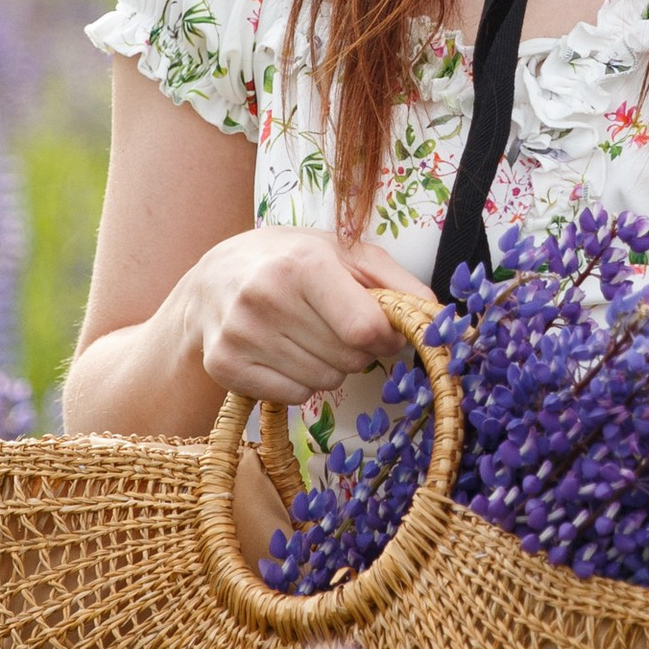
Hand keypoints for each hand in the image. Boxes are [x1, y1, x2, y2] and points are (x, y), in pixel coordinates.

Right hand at [172, 225, 416, 407]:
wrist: (212, 279)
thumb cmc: (289, 261)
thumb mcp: (345, 252)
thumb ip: (397, 283)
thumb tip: (437, 319)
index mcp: (303, 263)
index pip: (365, 329)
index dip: (385, 337)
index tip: (382, 329)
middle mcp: (266, 297)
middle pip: (348, 359)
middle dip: (356, 350)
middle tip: (334, 326)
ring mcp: (240, 334)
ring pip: (324, 382)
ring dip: (328, 366)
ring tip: (305, 335)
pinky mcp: (224, 365)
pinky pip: (294, 396)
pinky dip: (299, 383)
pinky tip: (282, 353)